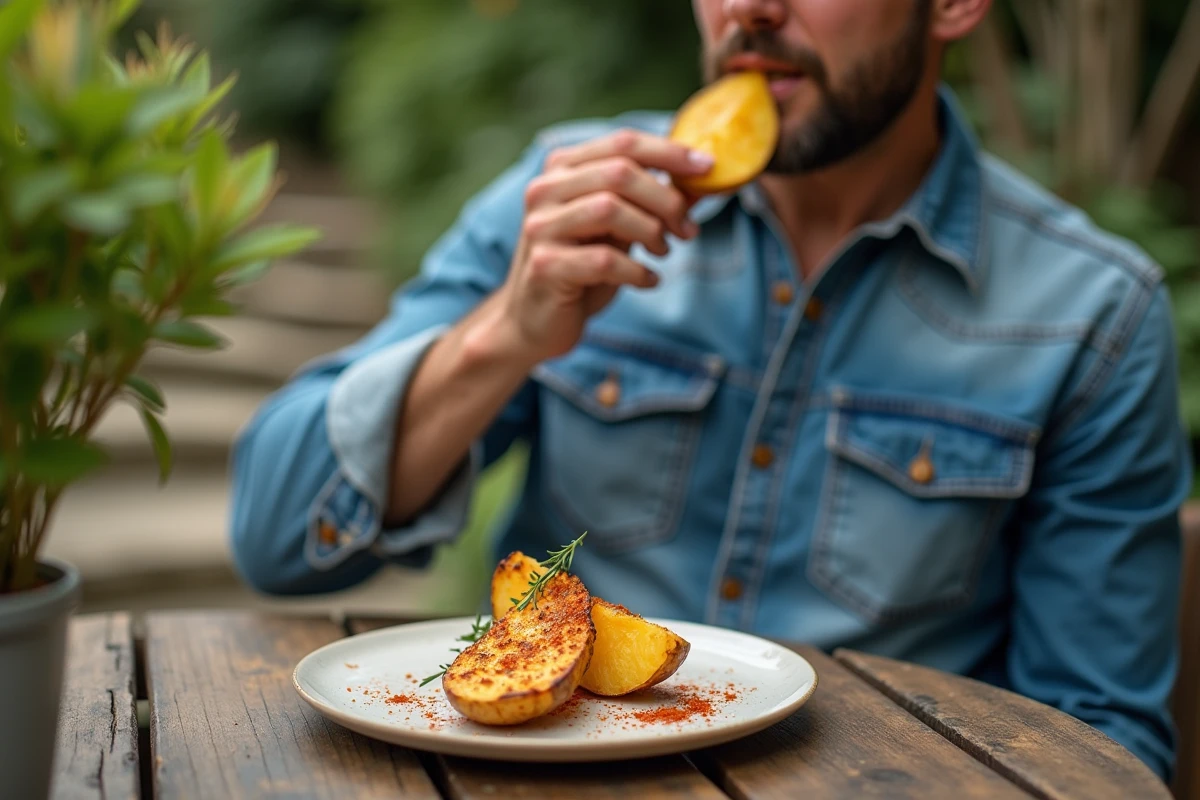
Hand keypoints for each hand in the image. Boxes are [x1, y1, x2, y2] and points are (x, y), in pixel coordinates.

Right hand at [495, 129, 712, 363]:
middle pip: (619, 172)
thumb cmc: (582, 269)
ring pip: (609, 209)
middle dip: (666, 198)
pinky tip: (648, 280)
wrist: (534, 321)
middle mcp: (544, 190)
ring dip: (651, 231)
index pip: (622, 144)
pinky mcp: (545, 266)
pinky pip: (604, 260)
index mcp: (562, 169)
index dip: (669, 152)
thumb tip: (701, 182)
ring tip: (663, 251)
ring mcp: (541, 227)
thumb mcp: (619, 229)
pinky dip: (637, 271)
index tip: (707, 167)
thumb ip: (649, 202)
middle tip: (687, 228)